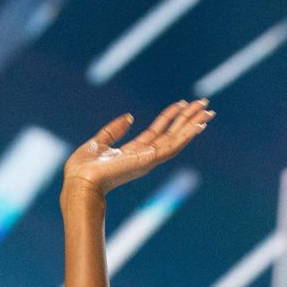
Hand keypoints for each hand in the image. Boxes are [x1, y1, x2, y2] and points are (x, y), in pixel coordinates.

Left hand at [62, 99, 211, 201]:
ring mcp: (148, 160)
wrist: (79, 182)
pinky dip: (186, 136)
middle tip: (205, 104)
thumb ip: (114, 130)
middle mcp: (144, 157)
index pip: (158, 132)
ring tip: (208, 111)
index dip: (170, 117)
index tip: (183, 104)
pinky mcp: (149, 161)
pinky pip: (172, 146)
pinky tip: (199, 126)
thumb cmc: (83, 168)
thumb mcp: (99, 142)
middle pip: (172, 134)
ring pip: (177, 140)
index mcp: (133, 152)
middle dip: (188, 119)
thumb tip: (129, 117)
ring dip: (193, 125)